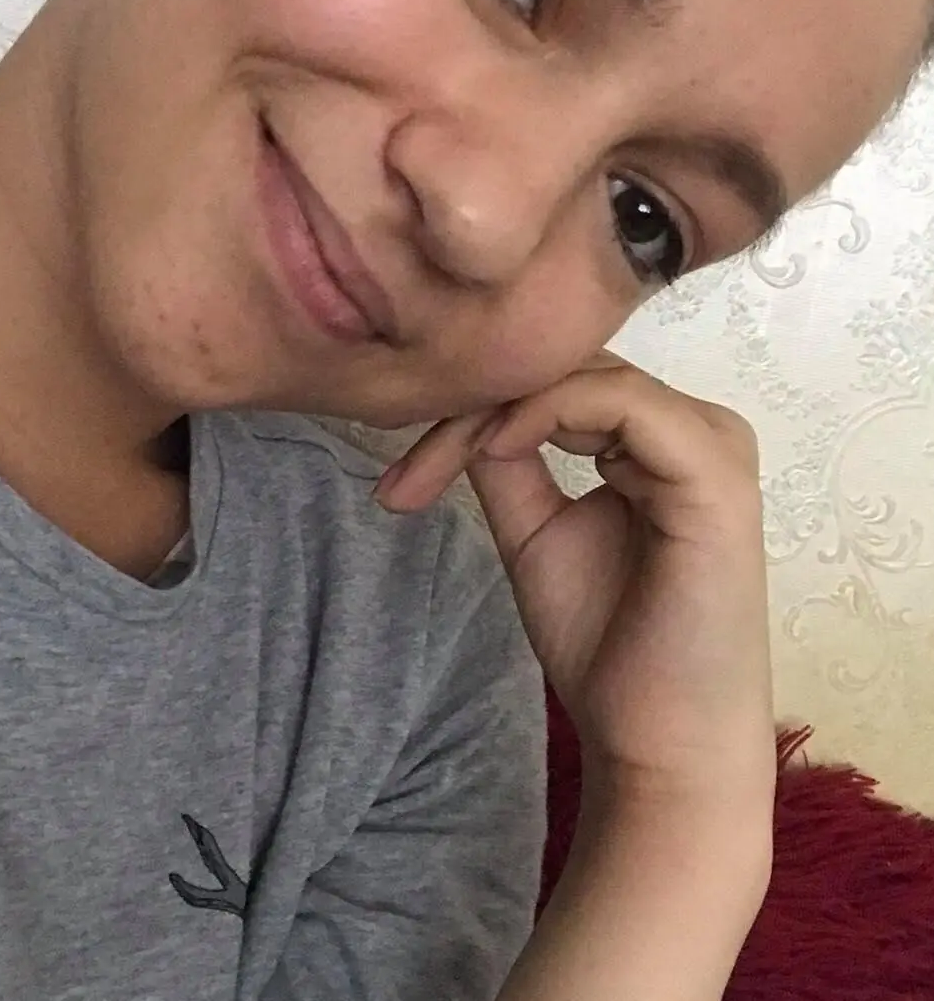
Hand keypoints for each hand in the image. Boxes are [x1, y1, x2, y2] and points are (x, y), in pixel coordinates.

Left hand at [375, 354, 775, 808]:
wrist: (656, 744)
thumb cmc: (608, 646)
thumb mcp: (535, 530)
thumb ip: (506, 460)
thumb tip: (466, 404)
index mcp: (663, 441)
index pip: (561, 381)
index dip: (474, 409)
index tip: (399, 480)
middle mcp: (698, 429)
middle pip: (567, 370)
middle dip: (472, 410)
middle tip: (404, 478)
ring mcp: (713, 445)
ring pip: (584, 375)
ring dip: (495, 411)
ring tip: (431, 472)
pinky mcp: (714, 472)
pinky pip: (621, 401)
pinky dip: (546, 410)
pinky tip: (493, 447)